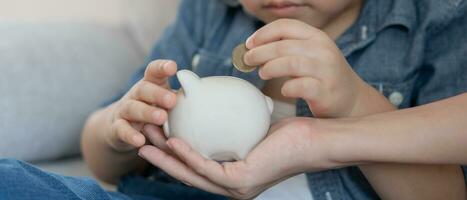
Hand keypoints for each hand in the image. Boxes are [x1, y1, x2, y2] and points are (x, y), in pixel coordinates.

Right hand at [105, 60, 177, 151]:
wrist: (121, 128)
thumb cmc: (153, 111)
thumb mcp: (167, 103)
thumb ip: (184, 98)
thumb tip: (216, 97)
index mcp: (150, 84)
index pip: (154, 71)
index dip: (161, 67)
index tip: (173, 67)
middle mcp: (136, 94)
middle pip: (144, 89)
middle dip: (157, 93)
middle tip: (172, 100)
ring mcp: (124, 110)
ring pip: (133, 108)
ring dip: (146, 112)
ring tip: (161, 118)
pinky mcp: (116, 128)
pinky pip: (122, 130)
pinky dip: (130, 135)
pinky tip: (140, 140)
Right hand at [138, 117, 344, 198]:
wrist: (316, 139)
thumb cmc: (289, 132)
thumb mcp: (250, 127)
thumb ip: (230, 125)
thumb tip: (213, 105)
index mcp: (233, 177)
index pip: (195, 166)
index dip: (171, 154)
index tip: (155, 134)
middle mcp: (232, 187)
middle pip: (187, 172)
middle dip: (161, 158)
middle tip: (140, 139)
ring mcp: (237, 188)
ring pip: (192, 173)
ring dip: (167, 158)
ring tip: (147, 140)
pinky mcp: (241, 182)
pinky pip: (208, 168)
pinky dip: (188, 155)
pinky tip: (174, 141)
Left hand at [245, 19, 370, 116]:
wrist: (351, 100)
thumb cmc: (321, 77)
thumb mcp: (308, 55)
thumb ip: (287, 49)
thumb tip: (252, 49)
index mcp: (316, 37)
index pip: (285, 26)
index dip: (263, 34)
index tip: (249, 44)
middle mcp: (323, 50)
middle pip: (282, 46)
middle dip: (259, 53)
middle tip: (247, 60)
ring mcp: (326, 70)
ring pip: (290, 63)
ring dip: (270, 68)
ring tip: (262, 73)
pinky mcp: (325, 91)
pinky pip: (300, 86)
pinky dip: (287, 88)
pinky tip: (284, 90)